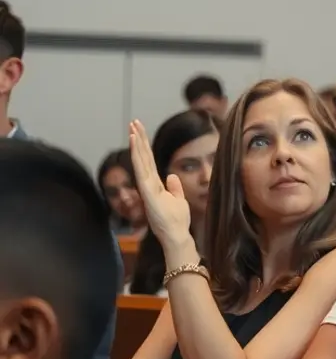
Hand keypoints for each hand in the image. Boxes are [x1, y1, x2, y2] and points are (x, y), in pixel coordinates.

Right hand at [129, 120, 194, 255]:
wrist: (176, 236)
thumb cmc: (177, 221)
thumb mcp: (179, 200)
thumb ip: (174, 188)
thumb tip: (172, 176)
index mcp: (156, 185)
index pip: (149, 161)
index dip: (144, 147)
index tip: (140, 131)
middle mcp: (148, 184)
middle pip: (143, 157)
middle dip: (139, 139)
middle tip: (134, 122)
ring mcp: (147, 187)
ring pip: (141, 161)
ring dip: (137, 143)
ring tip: (133, 127)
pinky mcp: (148, 192)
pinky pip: (142, 170)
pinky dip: (138, 156)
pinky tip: (134, 143)